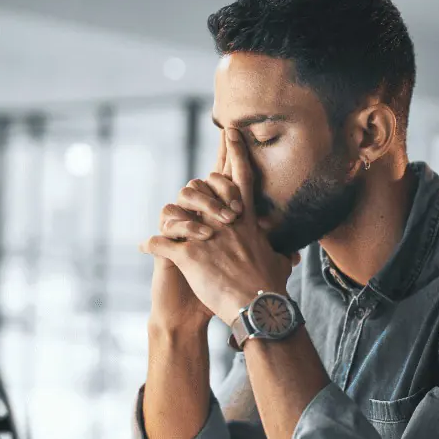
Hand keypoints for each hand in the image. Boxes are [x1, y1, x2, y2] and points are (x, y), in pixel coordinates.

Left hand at [141, 130, 299, 325]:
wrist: (258, 307)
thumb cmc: (271, 288)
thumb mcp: (279, 263)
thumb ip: (280, 253)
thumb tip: (292, 255)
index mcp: (245, 221)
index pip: (241, 178)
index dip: (236, 152)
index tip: (230, 130)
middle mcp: (223, 223)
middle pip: (202, 189)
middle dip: (195, 190)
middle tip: (190, 192)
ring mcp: (204, 237)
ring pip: (175, 213)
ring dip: (170, 221)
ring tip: (166, 231)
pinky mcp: (189, 256)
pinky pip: (160, 243)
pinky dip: (150, 245)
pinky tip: (145, 249)